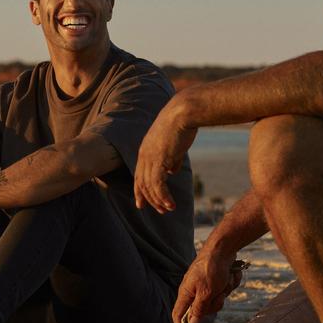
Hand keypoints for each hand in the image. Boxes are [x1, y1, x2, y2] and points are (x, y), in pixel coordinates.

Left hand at [134, 98, 196, 213]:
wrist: (183, 112)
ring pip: (149, 186)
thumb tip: (171, 172)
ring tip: (168, 210)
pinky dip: (163, 197)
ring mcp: (150, 158)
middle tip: (161, 211)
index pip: (139, 175)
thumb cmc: (182, 124)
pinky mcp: (159, 160)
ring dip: (158, 200)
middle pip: (142, 183)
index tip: (141, 204)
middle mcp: (144, 155)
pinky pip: (158, 185)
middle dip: (150, 199)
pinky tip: (171, 204)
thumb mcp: (174, 144)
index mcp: (145, 150)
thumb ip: (171, 159)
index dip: (139, 190)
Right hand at [171, 245, 243, 322]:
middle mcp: (193, 291)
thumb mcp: (206, 292)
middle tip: (219, 294)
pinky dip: (228, 286)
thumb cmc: (212, 269)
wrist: (223, 249)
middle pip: (202, 311)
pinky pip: (223, 292)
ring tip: (224, 281)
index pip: (178, 315)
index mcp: (186, 293)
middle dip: (214, 304)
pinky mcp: (215, 283)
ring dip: (223, 293)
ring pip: (215, 302)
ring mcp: (204, 287)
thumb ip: (199, 309)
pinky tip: (229, 276)